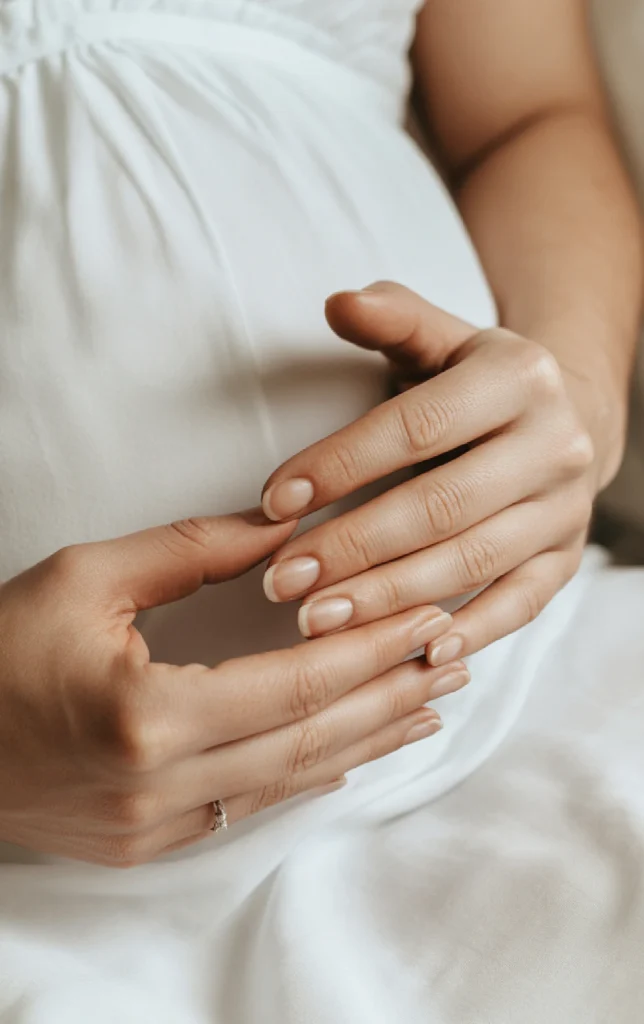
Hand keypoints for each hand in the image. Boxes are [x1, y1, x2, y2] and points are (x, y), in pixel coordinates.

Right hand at [0, 509, 459, 866]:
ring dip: (367, 739)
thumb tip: (285, 524)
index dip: (373, 651)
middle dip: (392, 695)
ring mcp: (157, 825)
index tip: (432, 621)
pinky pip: (252, 806)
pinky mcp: (150, 841)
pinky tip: (353, 750)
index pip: (297, 684)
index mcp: (148, 715)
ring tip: (428, 705)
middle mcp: (161, 786)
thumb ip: (193, 549)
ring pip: (292, 780)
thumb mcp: (85, 576)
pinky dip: (310, 772)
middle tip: (455, 660)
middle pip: (312, 739)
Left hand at [260, 282, 596, 664]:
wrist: (565, 418)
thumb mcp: (438, 339)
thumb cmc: (473, 381)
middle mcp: (554, 444)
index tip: (273, 503)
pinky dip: (471, 632)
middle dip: (354, 547)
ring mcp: (566, 508)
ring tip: (316, 622)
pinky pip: (521, 604)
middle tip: (282, 582)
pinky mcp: (567, 559)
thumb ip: (392, 319)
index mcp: (518, 377)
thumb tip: (337, 303)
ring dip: (390, 598)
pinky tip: (414, 656)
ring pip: (473, 561)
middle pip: (441, 505)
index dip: (341, 465)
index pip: (417, 427)